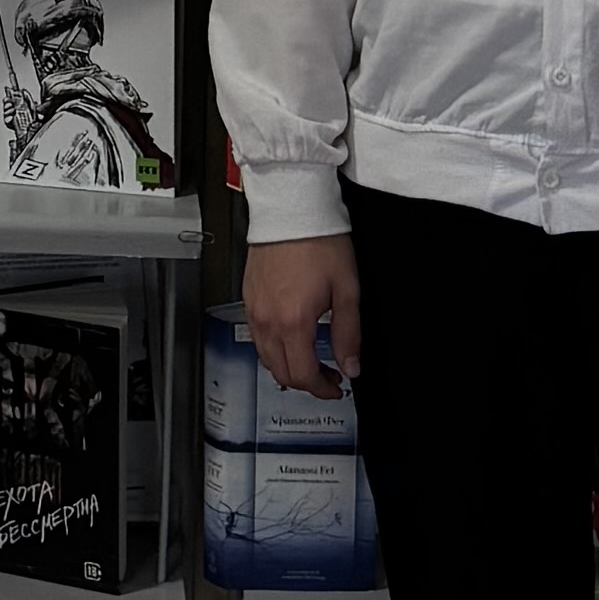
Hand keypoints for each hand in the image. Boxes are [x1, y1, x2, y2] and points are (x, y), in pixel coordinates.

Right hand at [240, 229, 358, 397]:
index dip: (322, 389)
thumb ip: (348, 334)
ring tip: (311, 360)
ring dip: (288, 368)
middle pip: (281, 373)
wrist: (291, 210)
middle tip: (329, 377)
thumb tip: (351, 367)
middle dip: (306, 383)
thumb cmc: (320, 242)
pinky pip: (257, 339)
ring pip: (266, 359)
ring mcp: (254, 311)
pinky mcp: (247, 300)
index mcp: (294, 322)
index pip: (303, 375)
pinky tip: (291, 340)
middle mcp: (268, 322)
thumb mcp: (346, 290)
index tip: (337, 387)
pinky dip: (273, 350)